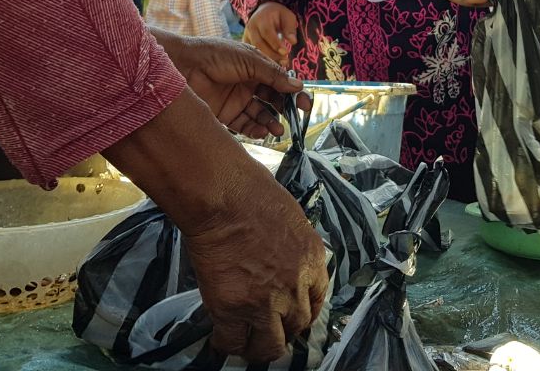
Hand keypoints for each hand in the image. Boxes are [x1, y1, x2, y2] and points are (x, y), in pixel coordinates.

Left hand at [150, 29, 305, 137]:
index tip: (305, 105)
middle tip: (294, 119)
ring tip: (278, 130)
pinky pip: (245, 125)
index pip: (280, 82)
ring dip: (271, 122)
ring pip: (260, 115)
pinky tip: (263, 132)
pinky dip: (256, 130)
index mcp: (256, 68)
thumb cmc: (215, 55)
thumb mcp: (249, 60)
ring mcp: (236, 101)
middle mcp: (248, 85)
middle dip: (285, 110)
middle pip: (273, 100)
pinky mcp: (225, 115)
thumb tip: (298, 86)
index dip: (294, 93)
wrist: (182, 66)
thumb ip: (273, 75)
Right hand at [183, 177, 328, 361]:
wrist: (224, 195)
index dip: (302, 312)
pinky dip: (227, 343)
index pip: (318, 301)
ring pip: (270, 346)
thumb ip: (292, 248)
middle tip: (267, 326)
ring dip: (259, 346)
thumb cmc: (251, 192)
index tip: (291, 314)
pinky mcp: (233, 308)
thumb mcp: (291, 219)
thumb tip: (281, 261)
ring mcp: (265, 301)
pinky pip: (233, 343)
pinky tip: (221, 334)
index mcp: (312, 261)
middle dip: (283, 329)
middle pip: (297, 326)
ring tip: (246, 340)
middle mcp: (295, 287)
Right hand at [244, 2, 298, 65]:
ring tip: (280, 64)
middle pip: (259, 43)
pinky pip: (251, 54)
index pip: (267, 32)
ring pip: (254, 51)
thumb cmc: (279, 15)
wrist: (264, 12)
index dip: (276, 43)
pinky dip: (261, 61)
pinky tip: (271, 66)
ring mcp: (246, 36)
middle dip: (272, 54)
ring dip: (267, 60)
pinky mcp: (245, 43)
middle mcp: (251, 27)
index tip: (286, 52)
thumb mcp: (287, 17)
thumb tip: (293, 41)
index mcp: (261, 18)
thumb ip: (290, 29)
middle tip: (285, 61)